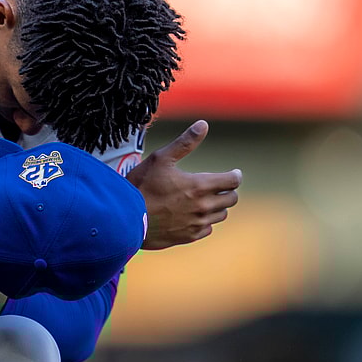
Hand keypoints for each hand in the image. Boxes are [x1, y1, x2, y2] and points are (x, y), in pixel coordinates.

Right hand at [124, 120, 241, 249]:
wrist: (125, 218)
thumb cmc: (141, 186)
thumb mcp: (161, 158)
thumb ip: (185, 142)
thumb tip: (203, 125)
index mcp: (199, 186)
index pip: (233, 182)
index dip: (235, 175)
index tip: (233, 173)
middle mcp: (203, 206)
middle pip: (232, 199)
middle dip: (229, 190)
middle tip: (220, 186)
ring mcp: (196, 223)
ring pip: (221, 215)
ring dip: (218, 206)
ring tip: (207, 199)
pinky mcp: (188, 236)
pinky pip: (207, 229)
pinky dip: (206, 221)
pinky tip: (195, 215)